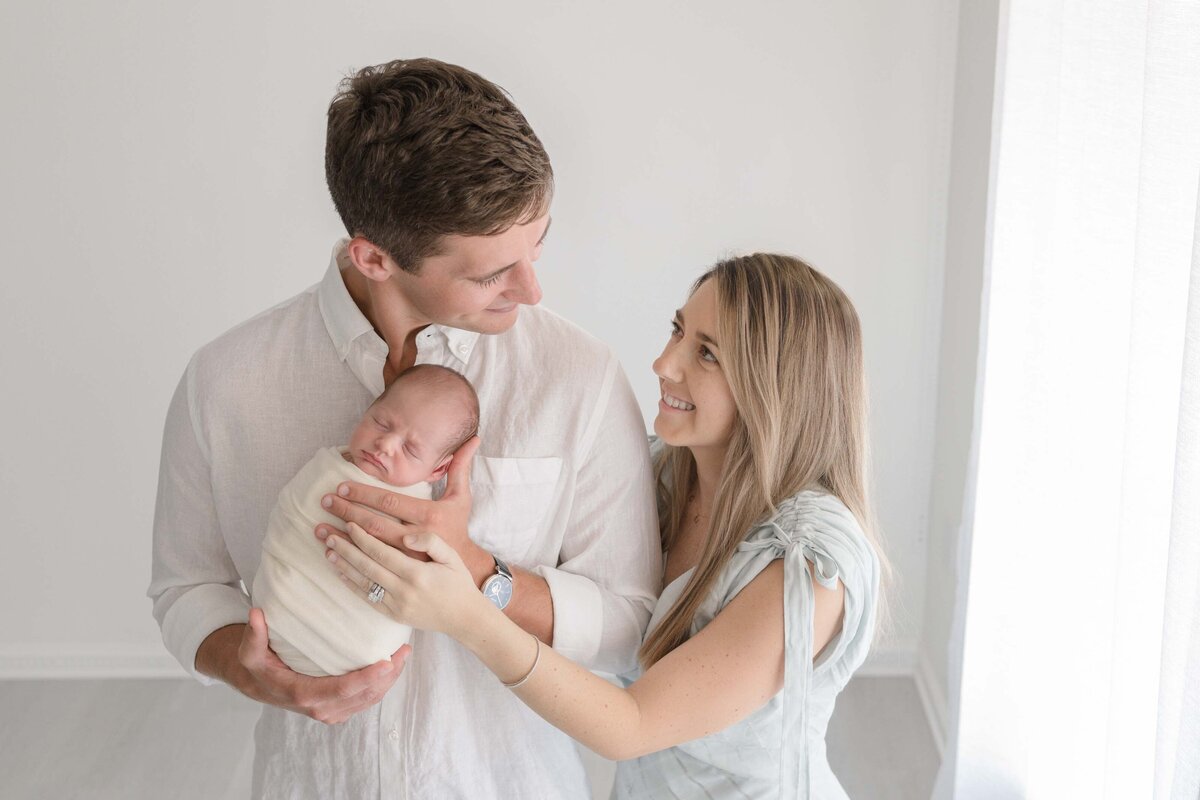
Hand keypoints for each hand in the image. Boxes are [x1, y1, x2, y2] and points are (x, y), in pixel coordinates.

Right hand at [229, 607, 408, 724]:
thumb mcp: (249, 651)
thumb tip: (257, 614)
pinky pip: (366, 700)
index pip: (342, 689)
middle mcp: (321, 708)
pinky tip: (392, 665)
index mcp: (303, 695)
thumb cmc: (258, 666)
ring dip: (389, 680)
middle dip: (388, 676)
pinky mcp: (339, 709)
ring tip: (404, 654)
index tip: (386, 662)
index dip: (366, 678)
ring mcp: (331, 712)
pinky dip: (382, 684)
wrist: (258, 685)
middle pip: (364, 696)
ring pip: (369, 699)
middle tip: (404, 651)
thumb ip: (253, 635)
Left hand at [314, 437, 490, 579]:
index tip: (342, 488)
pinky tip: (331, 557)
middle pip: (374, 527)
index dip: (364, 495)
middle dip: (346, 513)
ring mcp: (406, 574)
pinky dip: (347, 568)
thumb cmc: (459, 535)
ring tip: (319, 530)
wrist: (464, 587)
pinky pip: (367, 580)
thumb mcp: (462, 500)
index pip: (389, 505)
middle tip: (325, 502)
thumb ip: (461, 470)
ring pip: (366, 553)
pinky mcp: (396, 595)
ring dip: (341, 541)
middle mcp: (417, 547)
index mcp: (430, 521)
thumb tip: (471, 441)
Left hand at [325, 522, 488, 637]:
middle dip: (345, 548)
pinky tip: (340, 572)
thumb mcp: (452, 556)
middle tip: (327, 534)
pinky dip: (351, 585)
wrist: (464, 618)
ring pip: (363, 582)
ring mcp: (396, 605)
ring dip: (343, 565)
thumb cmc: (459, 582)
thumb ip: (431, 541)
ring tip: (327, 550)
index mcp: (417, 573)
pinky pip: (367, 598)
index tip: (349, 524)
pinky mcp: (393, 615)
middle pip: (366, 566)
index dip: (363, 537)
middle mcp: (403, 590)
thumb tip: (406, 535)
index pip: (382, 552)